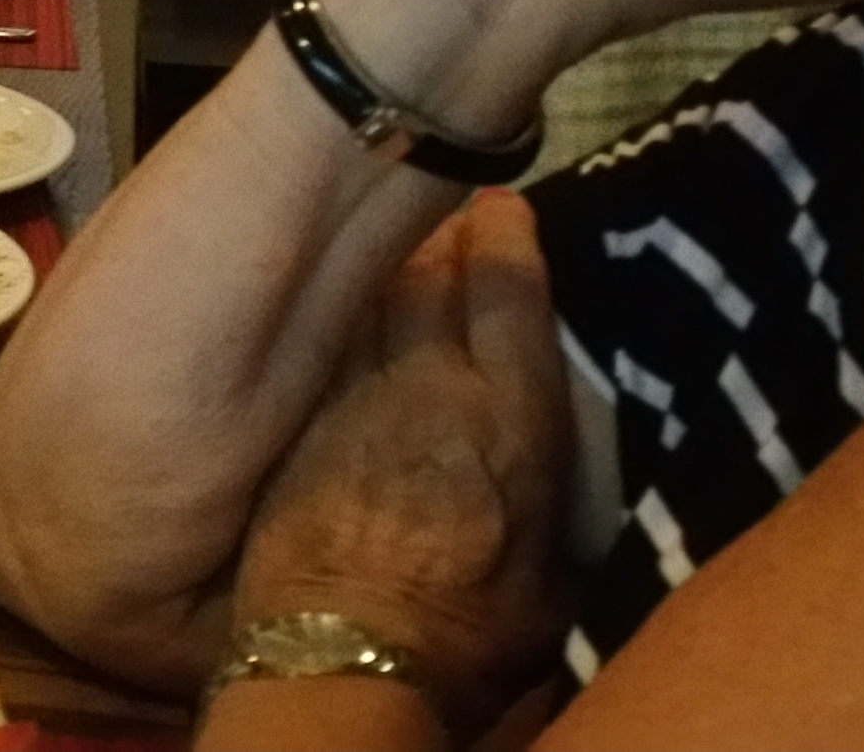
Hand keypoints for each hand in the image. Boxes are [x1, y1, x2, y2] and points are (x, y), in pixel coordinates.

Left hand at [234, 191, 573, 730]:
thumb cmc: (470, 634)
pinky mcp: (296, 424)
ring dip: (388, 273)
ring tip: (406, 248)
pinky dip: (342, 324)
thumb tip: (568, 468)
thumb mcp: (554, 578)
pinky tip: (348, 315)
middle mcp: (429, 391)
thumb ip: (558, 501)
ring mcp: (351, 400)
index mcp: (510, 422)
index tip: (506, 204)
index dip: (508, 242)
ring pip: (372, 307)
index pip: (510, 300)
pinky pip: (327, 351)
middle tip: (454, 208)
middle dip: (445, 240)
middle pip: (432, 285)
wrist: (345, 659)